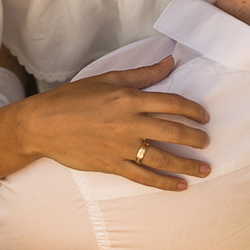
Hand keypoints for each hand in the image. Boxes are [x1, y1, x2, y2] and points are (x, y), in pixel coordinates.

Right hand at [17, 55, 210, 190]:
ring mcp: (121, 147)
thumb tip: (169, 62)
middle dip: (196, 139)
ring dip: (188, 164)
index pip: (172, 103)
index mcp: (129, 99)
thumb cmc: (73, 98)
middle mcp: (129, 123)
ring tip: (205, 168)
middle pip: (173, 132)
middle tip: (207, 142)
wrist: (42, 125)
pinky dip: (164, 183)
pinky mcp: (112, 166)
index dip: (193, 110)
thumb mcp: (107, 79)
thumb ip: (142, 74)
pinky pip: (144, 177)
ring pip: (163, 158)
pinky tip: (180, 186)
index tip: (204, 116)